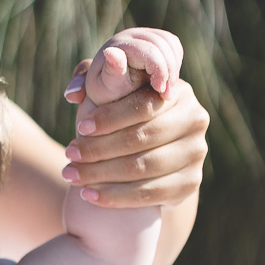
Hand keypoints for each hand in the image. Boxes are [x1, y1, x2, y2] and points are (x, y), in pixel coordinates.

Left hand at [61, 32, 207, 208]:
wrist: (149, 162)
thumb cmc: (123, 120)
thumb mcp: (111, 95)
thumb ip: (97, 77)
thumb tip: (98, 67)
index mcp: (178, 92)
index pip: (144, 104)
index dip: (110, 117)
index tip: (79, 126)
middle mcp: (195, 119)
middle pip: (143, 138)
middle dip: (100, 148)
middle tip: (68, 153)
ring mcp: (196, 153)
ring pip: (144, 167)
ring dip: (101, 174)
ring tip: (71, 175)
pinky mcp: (190, 183)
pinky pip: (149, 194)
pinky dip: (115, 196)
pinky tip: (89, 195)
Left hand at [70, 27, 181, 108]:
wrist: (109, 94)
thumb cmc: (107, 95)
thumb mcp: (107, 88)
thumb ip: (112, 72)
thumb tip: (110, 52)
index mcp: (118, 44)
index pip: (149, 51)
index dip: (160, 71)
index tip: (160, 93)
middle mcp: (131, 34)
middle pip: (163, 44)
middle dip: (170, 71)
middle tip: (167, 96)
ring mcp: (144, 34)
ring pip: (171, 43)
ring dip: (174, 68)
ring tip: (168, 92)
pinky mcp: (155, 38)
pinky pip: (174, 46)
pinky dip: (175, 63)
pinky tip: (169, 82)